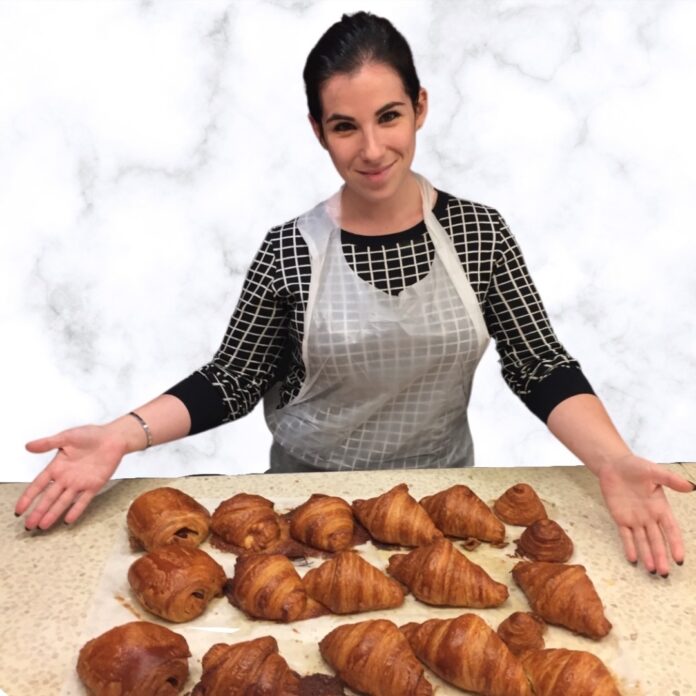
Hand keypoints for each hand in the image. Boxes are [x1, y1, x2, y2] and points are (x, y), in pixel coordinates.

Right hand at [15, 425, 127, 529]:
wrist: (114, 438)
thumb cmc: (91, 435)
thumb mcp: (67, 437)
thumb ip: (48, 443)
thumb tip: (28, 446)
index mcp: (57, 467)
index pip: (38, 485)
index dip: (28, 497)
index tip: (19, 510)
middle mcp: (66, 478)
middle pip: (49, 498)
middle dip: (38, 512)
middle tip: (28, 525)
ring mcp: (80, 483)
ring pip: (63, 502)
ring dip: (53, 514)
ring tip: (42, 526)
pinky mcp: (94, 485)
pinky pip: (83, 500)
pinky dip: (76, 510)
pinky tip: (67, 520)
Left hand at [597, 454, 692, 575]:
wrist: (613, 465)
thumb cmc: (636, 467)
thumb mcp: (654, 472)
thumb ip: (670, 480)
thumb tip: (691, 487)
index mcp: (661, 507)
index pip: (671, 529)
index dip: (675, 544)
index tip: (679, 559)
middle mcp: (649, 517)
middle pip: (657, 540)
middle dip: (661, 556)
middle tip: (664, 573)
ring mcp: (635, 519)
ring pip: (642, 541)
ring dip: (647, 555)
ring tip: (651, 571)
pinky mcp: (620, 518)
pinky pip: (625, 535)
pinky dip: (629, 547)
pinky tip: (633, 559)